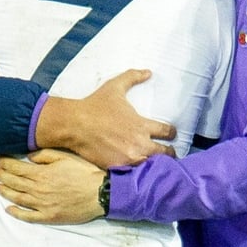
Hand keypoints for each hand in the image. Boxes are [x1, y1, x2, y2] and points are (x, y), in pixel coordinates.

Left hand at [0, 149, 104, 223]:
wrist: (100, 193)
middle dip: (2, 176)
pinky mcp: (49, 216)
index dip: (6, 163)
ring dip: (6, 192)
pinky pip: (28, 216)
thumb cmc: (84, 173)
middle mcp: (39, 189)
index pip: (18, 168)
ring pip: (18, 198)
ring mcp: (42, 204)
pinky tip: (9, 209)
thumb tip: (29, 158)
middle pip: (15, 182)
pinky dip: (17, 213)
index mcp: (42, 174)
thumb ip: (45, 156)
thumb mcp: (65, 157)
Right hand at [36, 69, 175, 168]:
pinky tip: (141, 172)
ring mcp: (129, 157)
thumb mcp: (114, 87)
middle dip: (169, 153)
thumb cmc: (95, 105)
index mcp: (141, 125)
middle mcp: (139, 143)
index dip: (171, 133)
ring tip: (158, 165)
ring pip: (153, 166)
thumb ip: (132, 77)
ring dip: (156, 165)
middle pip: (165, 153)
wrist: (74, 124)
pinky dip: (140, 173)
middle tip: (169, 153)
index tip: (171, 134)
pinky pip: (135, 174)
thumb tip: (149, 72)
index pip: (167, 131)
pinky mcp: (117, 167)